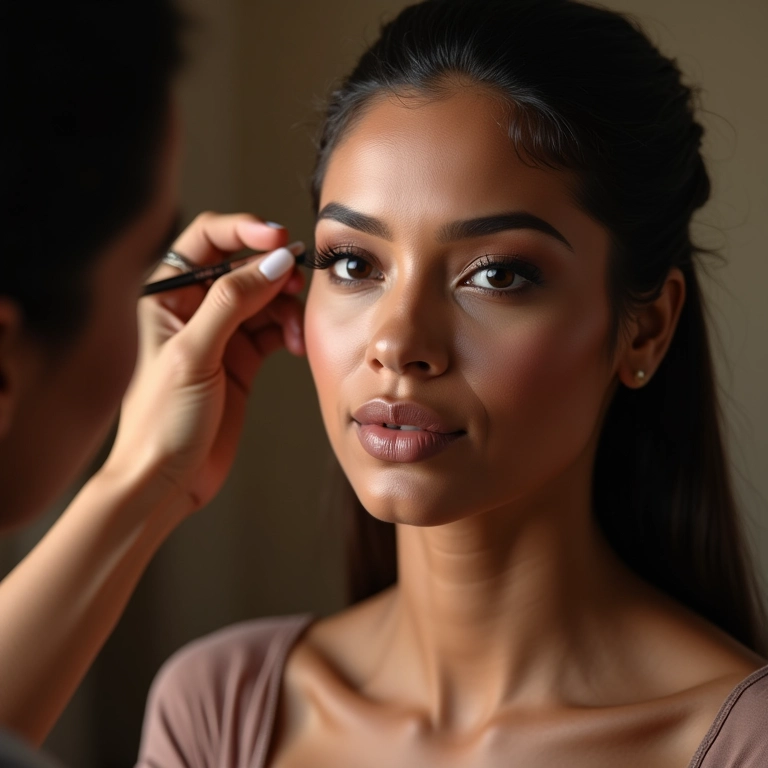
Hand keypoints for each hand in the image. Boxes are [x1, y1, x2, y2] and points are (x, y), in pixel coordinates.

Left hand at [101, 212, 305, 516]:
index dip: (244, 230)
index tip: (279, 238)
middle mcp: (194, 309)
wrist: (169, 480)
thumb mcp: (193, 353)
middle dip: (274, 271)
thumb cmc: (161, 421)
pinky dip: (288, 332)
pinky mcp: (242, 360)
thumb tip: (274, 262)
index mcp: (167, 296)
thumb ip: (233, 303)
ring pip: (264, 299)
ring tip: (295, 331)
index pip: (207, 240)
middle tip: (298, 284)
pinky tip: (295, 347)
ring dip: (286, 307)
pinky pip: (273, 330)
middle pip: (244, 267)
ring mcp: (221, 335)